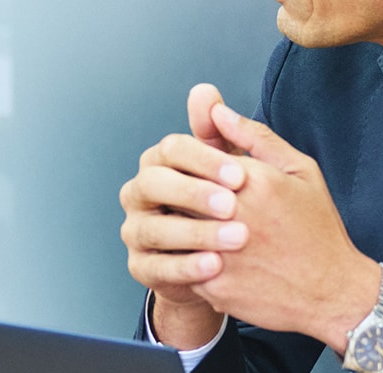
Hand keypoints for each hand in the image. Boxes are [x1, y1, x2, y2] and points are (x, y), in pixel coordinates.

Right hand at [123, 84, 249, 348]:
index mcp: (163, 162)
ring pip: (151, 228)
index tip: (241, 176)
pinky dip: (184, 267)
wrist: (238, 265)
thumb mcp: (246, 172)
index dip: (204, 160)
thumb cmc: (242, 209)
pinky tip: (216, 266)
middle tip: (232, 205)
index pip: (172, 149)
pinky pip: (154, 267)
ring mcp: (136, 231)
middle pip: (152, 183)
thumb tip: (206, 94)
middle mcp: (141, 193)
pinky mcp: (141, 267)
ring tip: (235, 239)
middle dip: (192, 193)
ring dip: (193, 233)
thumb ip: (228, 133)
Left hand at [187, 101, 381, 349]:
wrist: (331, 292)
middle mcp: (232, 216)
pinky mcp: (211, 286)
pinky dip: (188, 258)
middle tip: (198, 205)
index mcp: (252, 180)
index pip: (190, 157)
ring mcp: (218, 253)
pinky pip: (180, 263)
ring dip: (179, 226)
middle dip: (180, 194)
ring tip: (202, 230)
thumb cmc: (317, 229)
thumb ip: (254, 137)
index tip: (201, 174)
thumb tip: (216, 109)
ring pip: (171, 229)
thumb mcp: (300, 171)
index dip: (191, 165)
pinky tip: (211, 258)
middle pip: (175, 192)